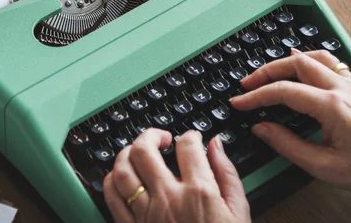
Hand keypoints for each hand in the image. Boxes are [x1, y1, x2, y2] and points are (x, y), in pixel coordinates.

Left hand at [103, 129, 250, 222]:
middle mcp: (169, 199)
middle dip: (151, 134)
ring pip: (122, 170)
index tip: (191, 138)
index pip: (187, 146)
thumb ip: (227, 174)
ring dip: (128, 153)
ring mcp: (147, 215)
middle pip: (144, 150)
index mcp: (199, 193)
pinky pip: (112, 197)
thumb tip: (215, 145)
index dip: (189, 135)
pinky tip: (123, 176)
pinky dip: (112, 180)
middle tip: (161, 138)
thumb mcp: (238, 212)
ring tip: (138, 152)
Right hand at [230, 50, 350, 191]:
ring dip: (286, 61)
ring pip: (312, 56)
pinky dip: (308, 58)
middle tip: (248, 84)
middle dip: (266, 71)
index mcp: (331, 106)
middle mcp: (340, 88)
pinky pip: (329, 61)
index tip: (239, 102)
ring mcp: (350, 83)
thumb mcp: (322, 165)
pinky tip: (298, 63)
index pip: (284, 91)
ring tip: (268, 72)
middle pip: (295, 63)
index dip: (256, 96)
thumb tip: (261, 127)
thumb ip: (286, 144)